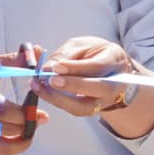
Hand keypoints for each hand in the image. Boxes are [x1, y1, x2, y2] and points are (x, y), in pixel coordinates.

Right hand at [0, 45, 46, 154]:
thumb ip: (13, 61)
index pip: (2, 110)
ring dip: (14, 145)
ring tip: (28, 137)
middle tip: (37, 122)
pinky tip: (11, 143)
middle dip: (23, 128)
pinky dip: (0, 150)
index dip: (26, 115)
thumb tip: (37, 52)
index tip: (42, 115)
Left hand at [31, 36, 153, 140]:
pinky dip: (56, 101)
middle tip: (51, 80)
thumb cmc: (93, 53)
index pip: (98, 66)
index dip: (77, 68)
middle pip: (97, 88)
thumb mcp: (81, 45)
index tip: (57, 67)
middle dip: (72, 86)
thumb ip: (64, 54)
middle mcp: (114, 84)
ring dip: (59, 98)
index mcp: (114, 60)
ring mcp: (104, 100)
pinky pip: (74, 109)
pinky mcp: (91, 109)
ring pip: (84, 106)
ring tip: (39, 86)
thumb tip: (45, 68)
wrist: (108, 69)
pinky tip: (42, 91)